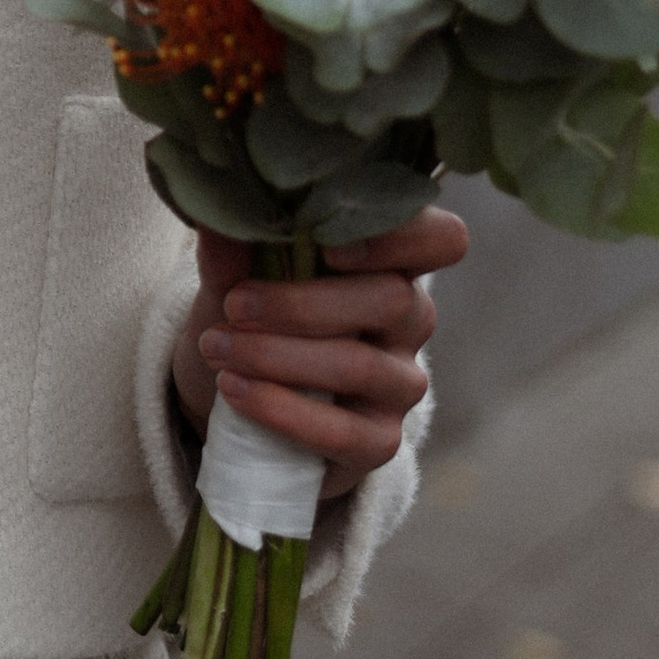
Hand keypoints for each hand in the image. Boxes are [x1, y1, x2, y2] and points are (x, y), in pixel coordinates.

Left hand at [169, 204, 466, 499]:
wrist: (233, 394)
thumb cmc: (251, 315)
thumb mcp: (235, 274)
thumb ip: (235, 249)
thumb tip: (216, 218)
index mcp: (390, 262)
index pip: (441, 239)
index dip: (401, 235)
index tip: (325, 243)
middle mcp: (409, 319)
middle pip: (391, 299)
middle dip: (301, 303)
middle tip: (235, 305)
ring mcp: (400, 383)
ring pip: (361, 367)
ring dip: (278, 357)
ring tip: (217, 349)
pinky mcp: (379, 440)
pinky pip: (345, 434)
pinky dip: (281, 410)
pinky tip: (235, 391)